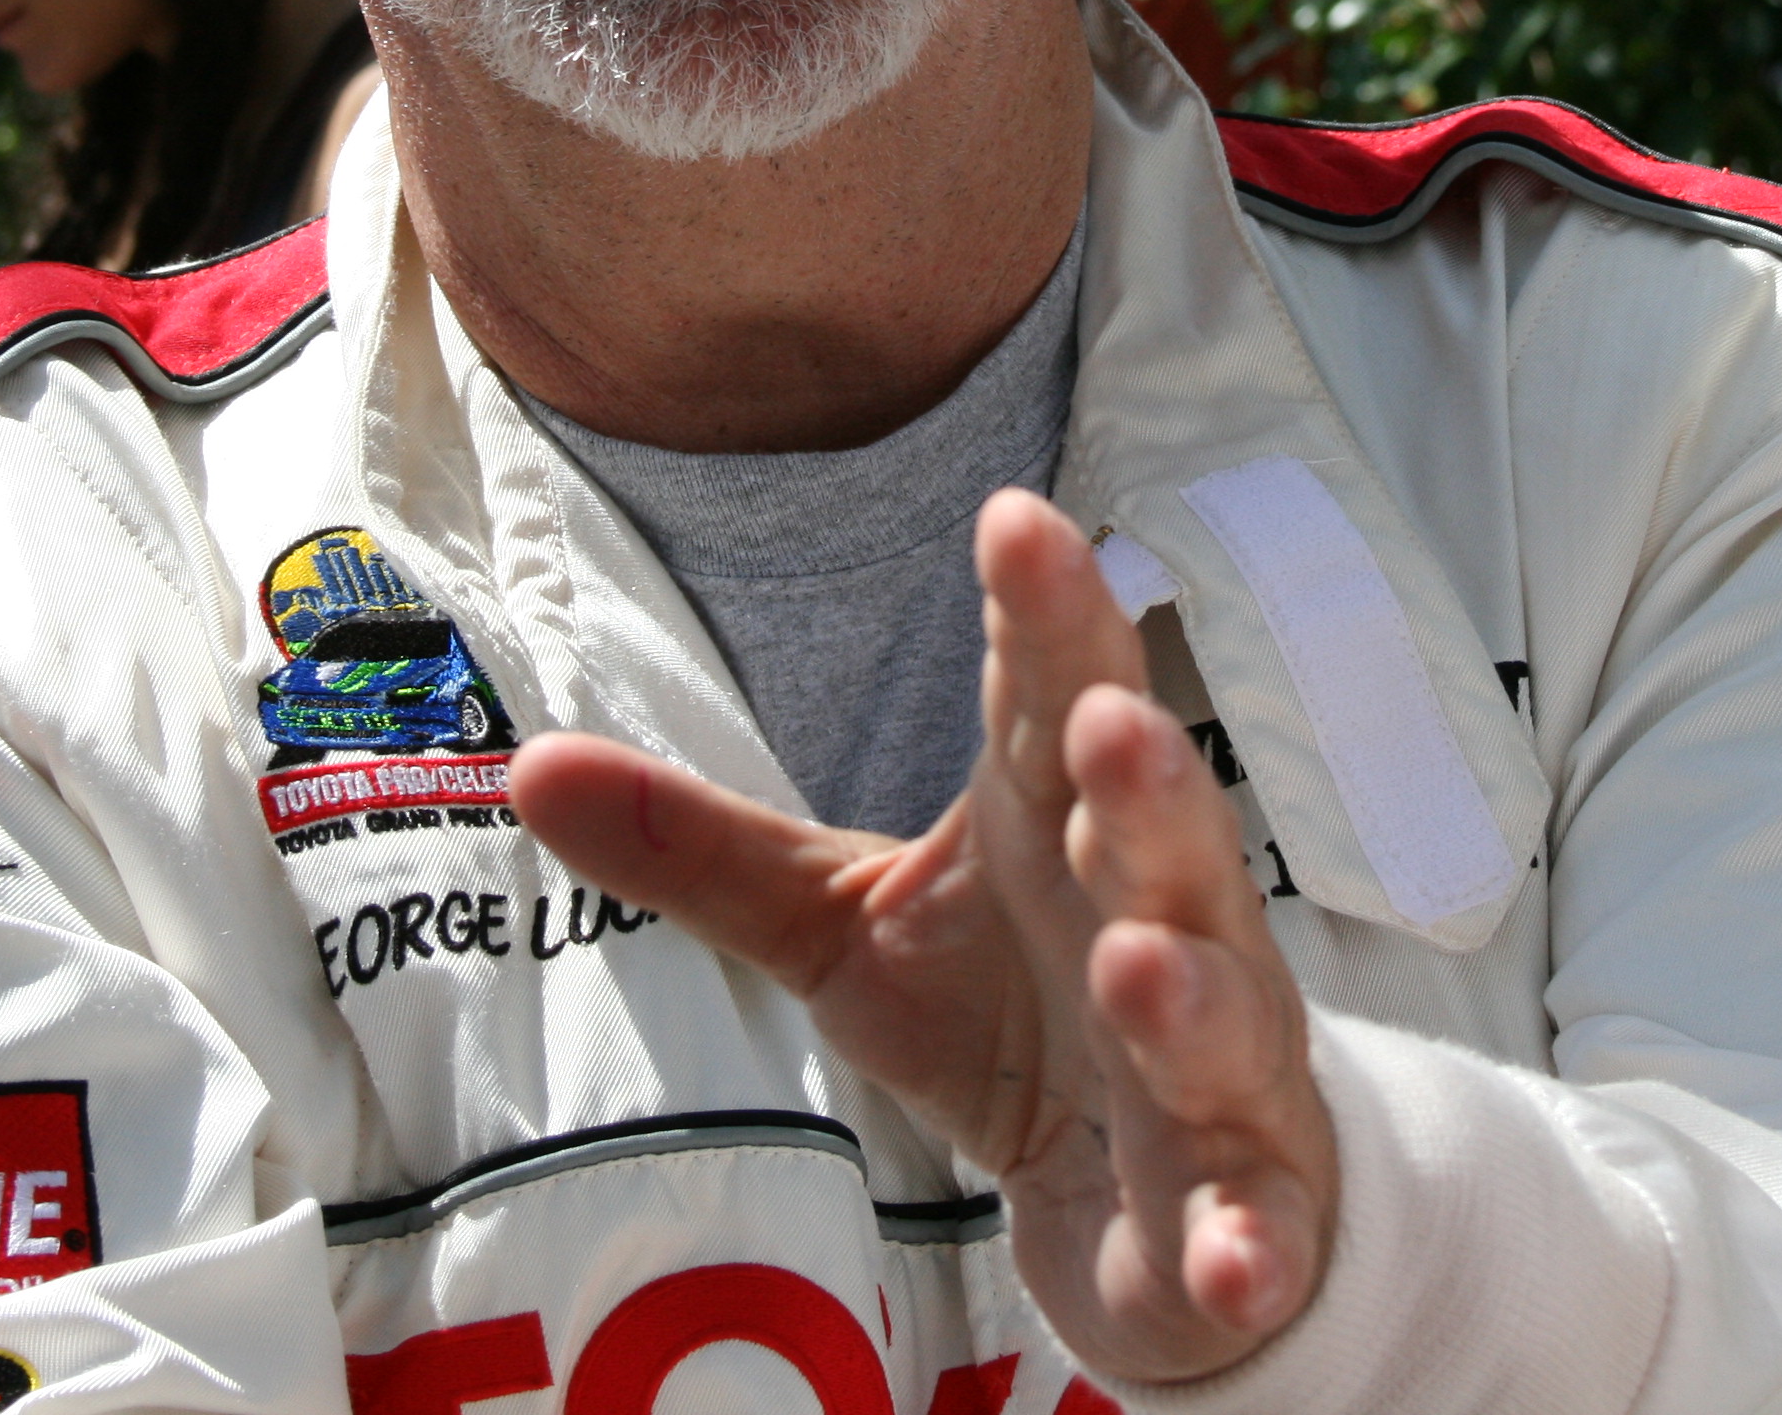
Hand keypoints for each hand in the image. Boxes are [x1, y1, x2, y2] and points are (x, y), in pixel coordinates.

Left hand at [512, 488, 1337, 1385]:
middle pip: (1161, 834)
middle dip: (1144, 782)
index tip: (1016, 518)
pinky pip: (1254, 1222)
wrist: (1156, 1190)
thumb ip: (704, 852)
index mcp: (1056, 824)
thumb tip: (526, 766)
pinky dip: (1246, 1242)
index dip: (1048, 614)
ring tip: (1137, 966)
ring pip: (1219, 1012)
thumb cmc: (1008, 1012)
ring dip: (1186, 991)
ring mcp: (1218, 1061)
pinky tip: (1230, 1264)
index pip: (1053, 700)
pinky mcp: (1245, 1203)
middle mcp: (1158, 916)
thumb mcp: (839, 928)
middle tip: (1112, 725)